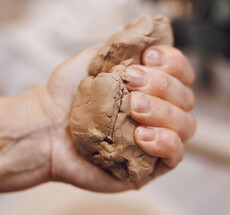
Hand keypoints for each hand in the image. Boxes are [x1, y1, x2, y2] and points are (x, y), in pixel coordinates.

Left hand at [43, 44, 195, 191]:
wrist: (44, 128)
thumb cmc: (67, 97)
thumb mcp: (94, 60)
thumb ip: (125, 48)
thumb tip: (154, 34)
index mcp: (149, 88)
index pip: (181, 73)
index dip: (173, 62)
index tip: (148, 57)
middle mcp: (157, 113)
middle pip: (186, 98)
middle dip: (162, 86)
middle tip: (130, 84)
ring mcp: (154, 140)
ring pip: (186, 125)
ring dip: (163, 112)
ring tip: (134, 108)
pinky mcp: (148, 166)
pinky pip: (175, 156)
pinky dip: (165, 142)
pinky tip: (141, 135)